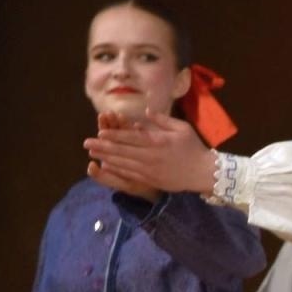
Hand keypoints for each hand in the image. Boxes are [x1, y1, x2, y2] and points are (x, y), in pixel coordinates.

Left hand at [83, 109, 216, 194]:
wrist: (204, 172)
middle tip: (86, 143)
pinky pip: (130, 174)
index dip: (114, 135)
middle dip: (103, 147)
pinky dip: (117, 169)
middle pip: (122, 151)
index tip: (100, 132)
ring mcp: (150, 170)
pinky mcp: (152, 180)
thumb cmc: (194, 148)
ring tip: (92, 154)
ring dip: (106, 158)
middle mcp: (152, 156)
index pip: (131, 138)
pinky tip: (107, 165)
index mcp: (159, 141)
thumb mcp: (182, 128)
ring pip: (123, 163)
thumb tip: (145, 111)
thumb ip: (162, 119)